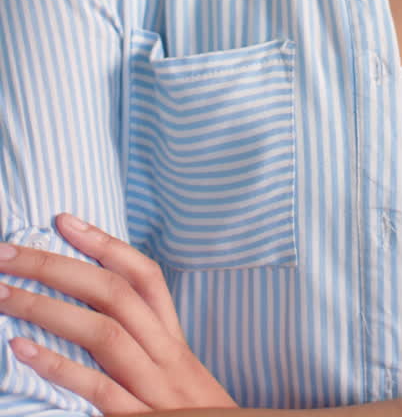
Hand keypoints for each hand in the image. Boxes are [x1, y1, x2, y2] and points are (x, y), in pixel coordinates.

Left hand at [0, 213, 238, 413]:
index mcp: (175, 343)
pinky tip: (22, 348)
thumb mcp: (177, 380)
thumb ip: (146, 348)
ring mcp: (155, 390)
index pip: (145, 277)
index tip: (62, 220)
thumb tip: (98, 312)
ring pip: (104, 333)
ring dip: (47, 308)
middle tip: (8, 253)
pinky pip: (99, 389)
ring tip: (3, 292)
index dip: (105, 244)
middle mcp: (168, 357)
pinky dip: (58, 367)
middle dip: (57, 268)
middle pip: (114, 295)